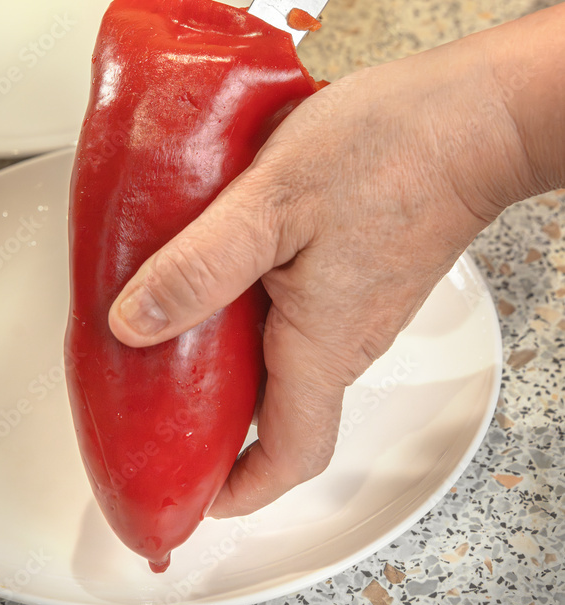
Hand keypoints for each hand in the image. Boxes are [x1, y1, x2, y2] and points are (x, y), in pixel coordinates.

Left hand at [107, 15, 549, 516]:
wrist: (473, 115)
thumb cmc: (391, 151)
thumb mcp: (271, 202)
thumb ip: (200, 264)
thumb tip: (133, 323)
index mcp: (324, 344)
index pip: (286, 457)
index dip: (235, 488)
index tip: (186, 489)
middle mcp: (350, 336)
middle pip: (278, 410)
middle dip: (216, 416)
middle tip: (154, 388)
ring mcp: (362, 303)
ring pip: (287, 356)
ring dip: (230, 353)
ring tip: (173, 317)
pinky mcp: (366, 267)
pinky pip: (303, 310)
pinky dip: (256, 304)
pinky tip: (225, 257)